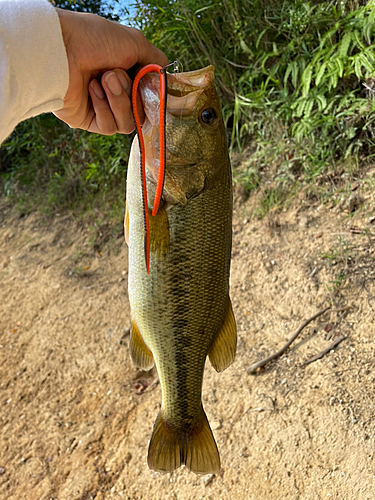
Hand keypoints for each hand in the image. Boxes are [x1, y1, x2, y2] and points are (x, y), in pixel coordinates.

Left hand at [54, 9, 167, 134]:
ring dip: (119, 100)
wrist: (60, 49)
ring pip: (128, 122)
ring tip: (103, 79)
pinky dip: (104, 107)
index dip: (153, 95)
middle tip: (115, 74)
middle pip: (142, 112)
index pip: (149, 96)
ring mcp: (102, 108)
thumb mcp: (134, 42)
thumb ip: (156, 61)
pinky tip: (91, 89)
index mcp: (126, 73)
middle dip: (132, 93)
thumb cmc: (93, 39)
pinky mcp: (89, 121)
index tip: (155, 88)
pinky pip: (110, 126)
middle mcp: (115, 92)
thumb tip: (167, 78)